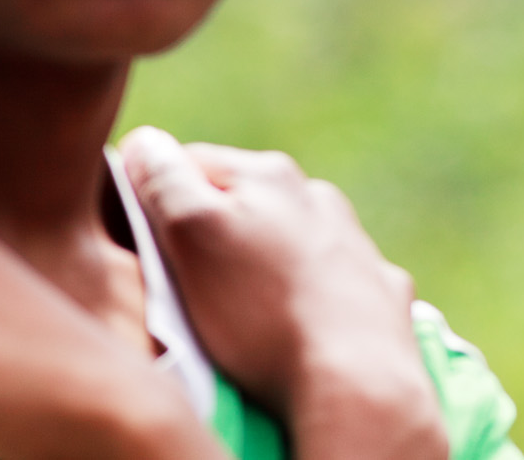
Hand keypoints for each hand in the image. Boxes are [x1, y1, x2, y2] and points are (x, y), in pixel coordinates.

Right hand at [121, 127, 448, 459]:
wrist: (356, 380)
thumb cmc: (263, 312)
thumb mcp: (192, 236)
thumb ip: (165, 181)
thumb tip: (146, 141)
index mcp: (270, 175)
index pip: (188, 163)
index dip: (154, 200)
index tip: (147, 245)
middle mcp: (318, 198)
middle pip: (240, 204)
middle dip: (210, 237)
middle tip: (189, 290)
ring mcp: (354, 244)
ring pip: (286, 243)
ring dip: (261, 268)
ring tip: (242, 318)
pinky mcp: (377, 291)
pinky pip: (328, 285)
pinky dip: (307, 299)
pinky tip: (297, 329)